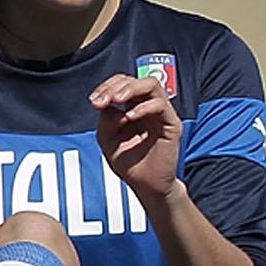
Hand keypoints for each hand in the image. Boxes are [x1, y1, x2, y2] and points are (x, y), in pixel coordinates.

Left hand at [91, 73, 182, 203]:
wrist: (145, 185)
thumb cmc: (129, 162)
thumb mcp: (107, 138)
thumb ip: (106, 119)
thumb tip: (109, 104)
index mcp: (134, 107)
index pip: (123, 83)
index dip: (107, 87)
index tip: (94, 102)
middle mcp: (149, 107)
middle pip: (136, 79)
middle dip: (115, 86)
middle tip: (102, 101)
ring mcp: (162, 114)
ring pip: (152, 84)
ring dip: (130, 89)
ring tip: (116, 100)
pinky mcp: (172, 125)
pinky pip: (160, 105)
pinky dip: (142, 108)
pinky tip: (129, 118)